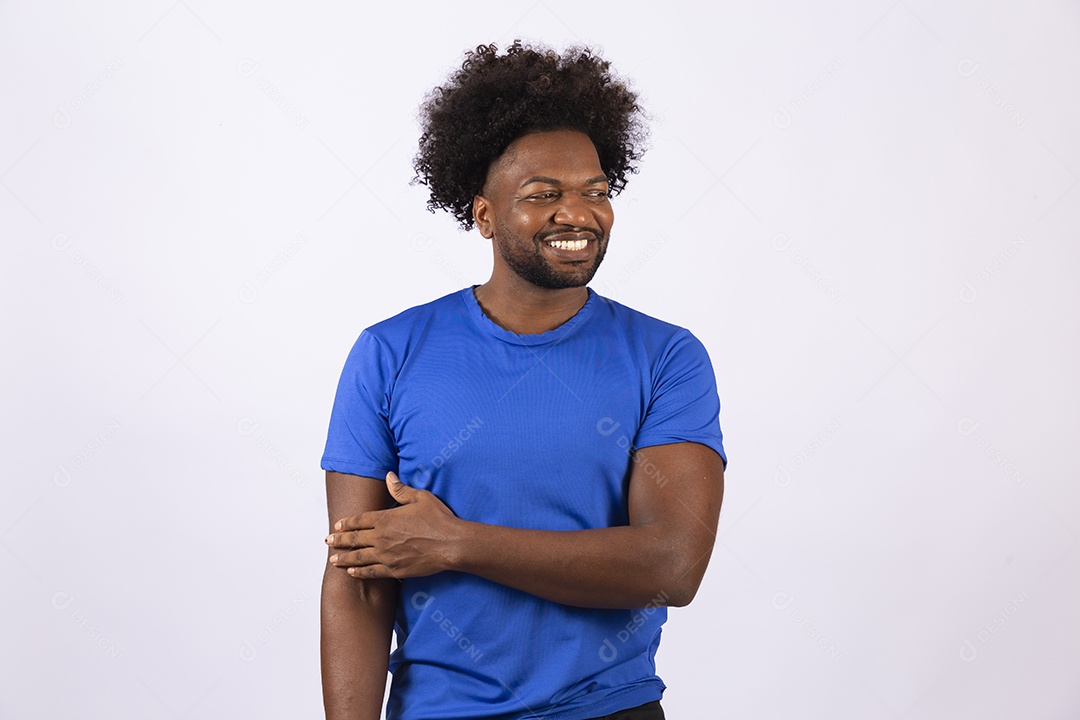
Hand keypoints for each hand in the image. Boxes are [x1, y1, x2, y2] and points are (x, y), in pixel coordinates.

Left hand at [325, 472, 460, 578]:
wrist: (451, 544)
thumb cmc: (439, 519)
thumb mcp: (421, 498)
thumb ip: (401, 489)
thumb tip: (388, 476)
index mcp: (387, 519)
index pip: (360, 520)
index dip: (347, 523)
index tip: (337, 525)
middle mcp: (382, 537)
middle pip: (355, 539)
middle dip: (339, 540)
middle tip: (328, 541)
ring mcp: (387, 555)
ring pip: (359, 557)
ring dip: (344, 558)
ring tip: (333, 559)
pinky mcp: (394, 570)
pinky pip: (371, 572)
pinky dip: (359, 572)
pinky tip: (351, 572)